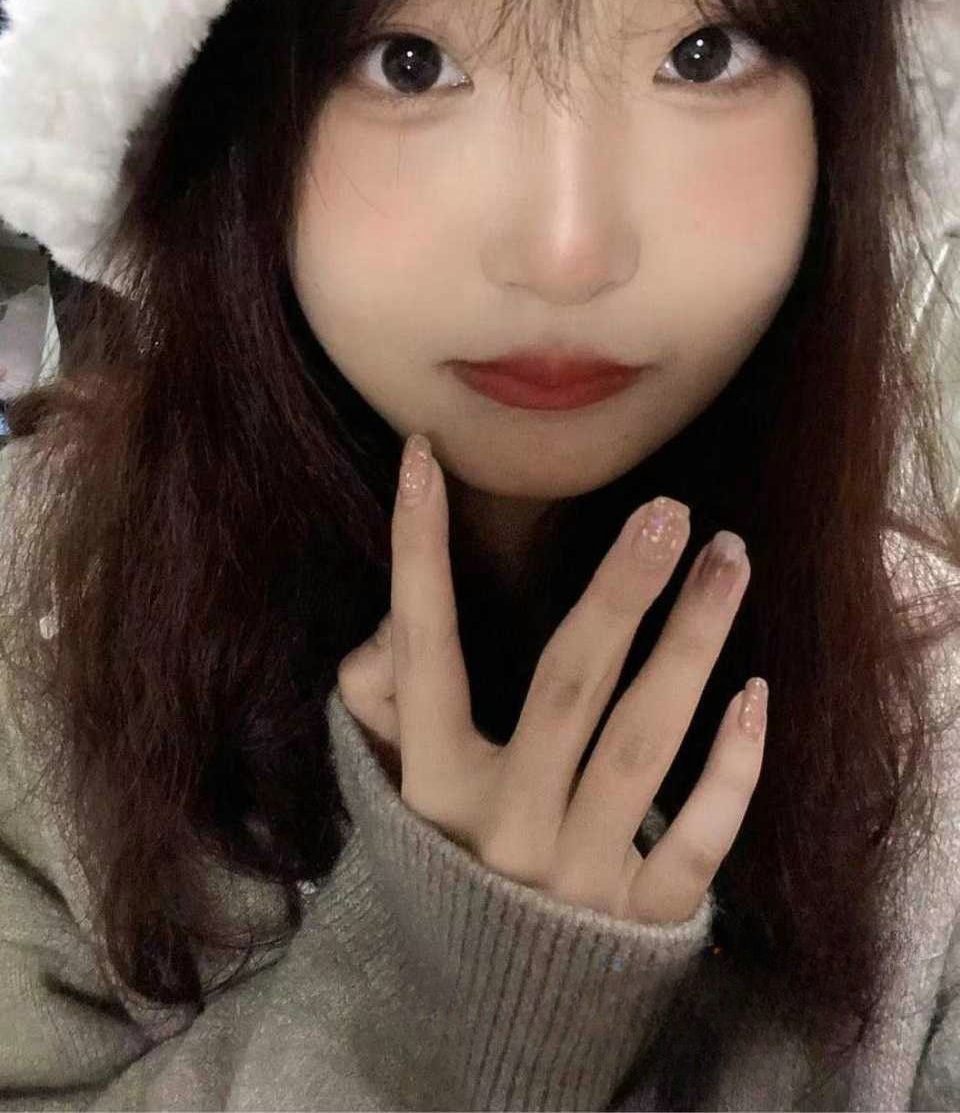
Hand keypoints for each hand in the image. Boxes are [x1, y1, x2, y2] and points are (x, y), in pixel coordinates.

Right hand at [338, 435, 767, 923]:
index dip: (418, 551)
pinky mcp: (641, 918)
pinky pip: (696, 837)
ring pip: (643, 745)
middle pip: (569, 687)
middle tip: (668, 511)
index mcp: (434, 789)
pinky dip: (731, 769)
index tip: (424, 458)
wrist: (494, 1018)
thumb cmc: (445, 872)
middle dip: (619, 591)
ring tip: (729, 559)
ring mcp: (579, 876)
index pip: (422, 650)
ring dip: (691, 644)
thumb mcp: (391, 796)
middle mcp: (505, 828)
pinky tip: (756, 694)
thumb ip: (377, 707)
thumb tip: (393, 625)